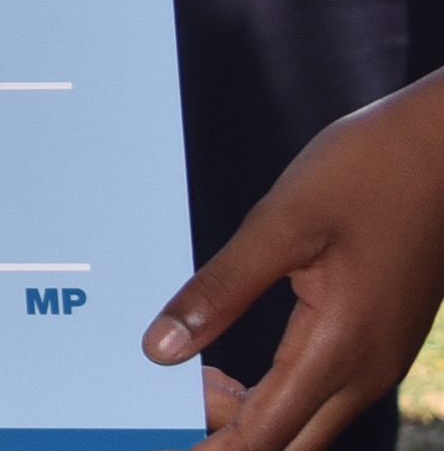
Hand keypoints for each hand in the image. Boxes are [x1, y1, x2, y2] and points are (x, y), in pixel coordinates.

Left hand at [146, 69, 443, 450]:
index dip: (209, 444)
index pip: (265, 436)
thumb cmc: (366, 174)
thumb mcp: (280, 223)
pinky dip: (272, 395)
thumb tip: (160, 349)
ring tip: (184, 385)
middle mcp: (366, 370)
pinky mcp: (379, 340)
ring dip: (248, 416)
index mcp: (340, 349)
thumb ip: (220, 289)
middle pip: (288, 442)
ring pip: (307, 422)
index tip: (155, 433)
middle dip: (228, 438)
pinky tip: (228, 367)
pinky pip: (321, 392)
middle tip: (162, 412)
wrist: (443, 148)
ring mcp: (378, 359)